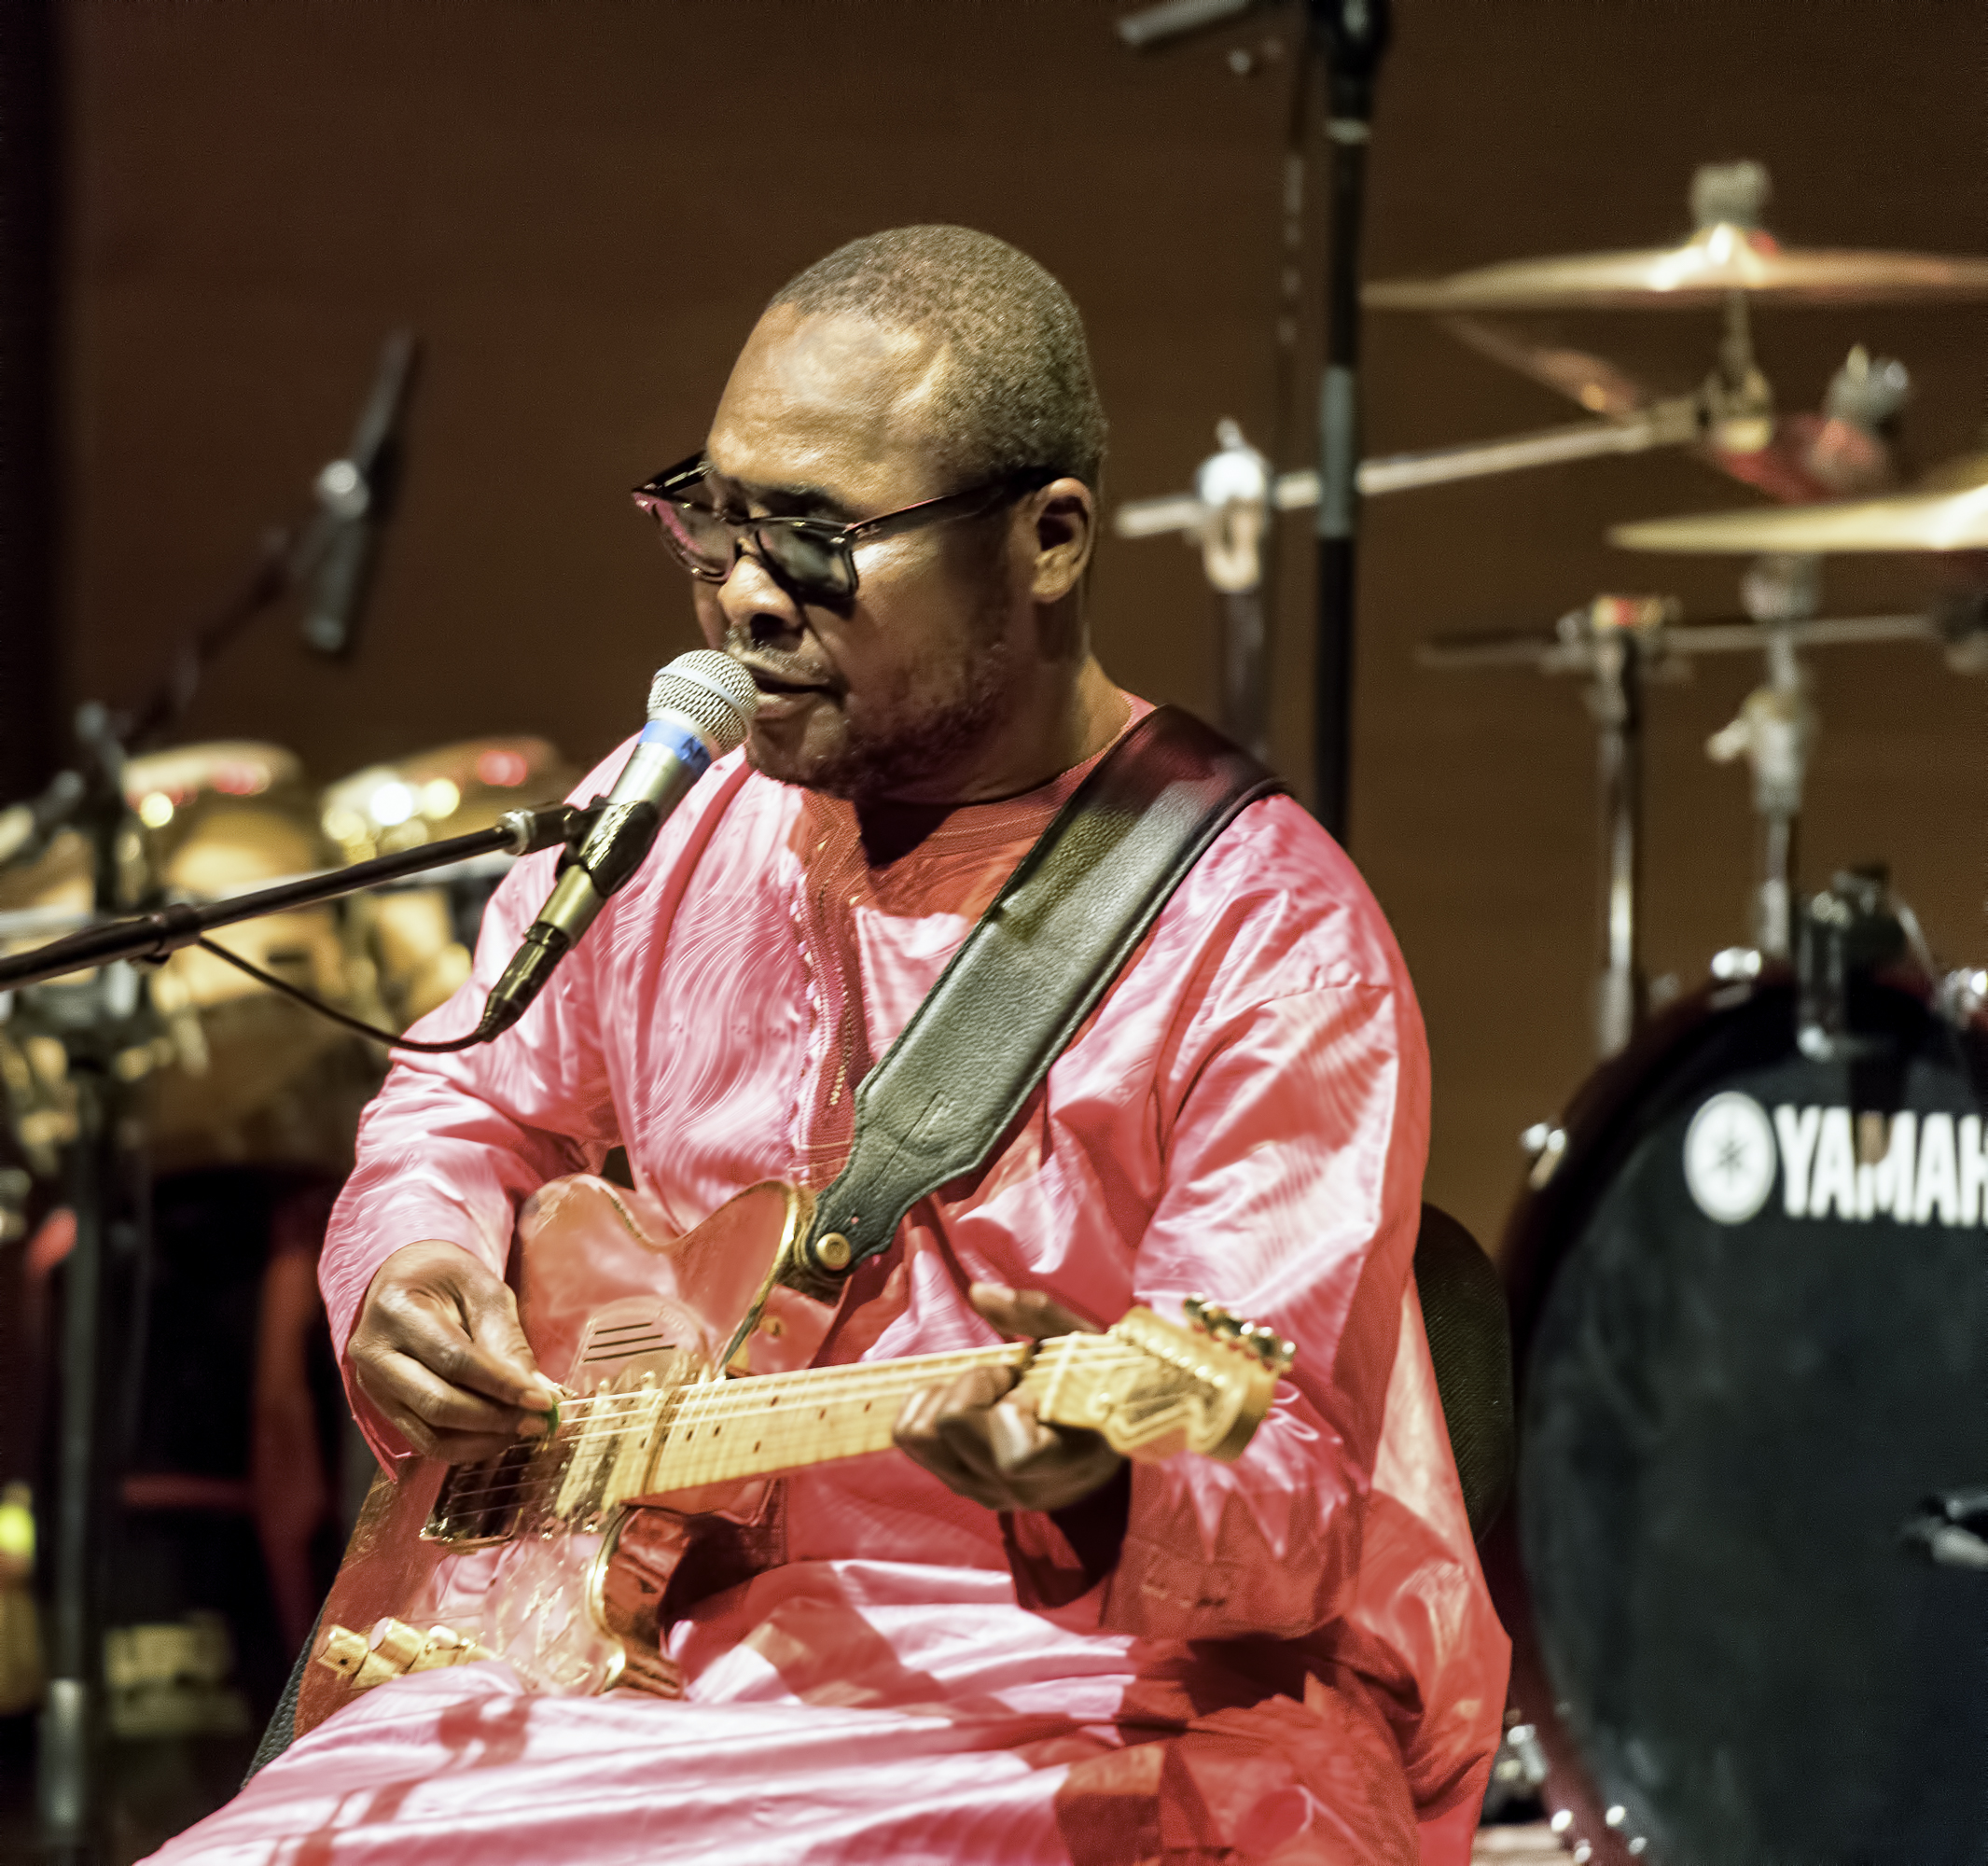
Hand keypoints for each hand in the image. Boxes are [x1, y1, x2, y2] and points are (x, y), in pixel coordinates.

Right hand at [349, 1241, 562, 1464]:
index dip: (501, 1385)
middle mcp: (374, 1352)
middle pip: (437, 1403)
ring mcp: (371, 1384)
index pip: (455, 1360)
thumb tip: (536, 1392)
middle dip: (494, 1418)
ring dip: (483, 1438)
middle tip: (538, 1421)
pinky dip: (465, 1446)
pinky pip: (423, 1439)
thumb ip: (507, 1341)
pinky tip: (496, 1435)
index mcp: (397, 1310)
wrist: (402, 1278)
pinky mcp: (380, 1406)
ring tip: (522, 1428)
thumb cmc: (447, 1279)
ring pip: (429, 1431)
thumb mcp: (484, 1291)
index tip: (542, 1401)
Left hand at [894, 1282, 1124, 1513]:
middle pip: (951, 1425)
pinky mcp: (956, 1482)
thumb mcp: (1081, 1345)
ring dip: (943, 1396)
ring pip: (917, 1434)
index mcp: (1061, 1463)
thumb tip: (978, 1293)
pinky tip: (966, 1404)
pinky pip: (909, 1440)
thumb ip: (1037, 1314)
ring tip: (982, 1393)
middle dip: (973, 1383)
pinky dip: (927, 1408)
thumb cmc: (1097, 1385)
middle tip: (1004, 1378)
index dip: (1008, 1405)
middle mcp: (1015, 1488)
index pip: (1014, 1455)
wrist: (1108, 1435)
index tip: (1029, 1386)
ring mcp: (981, 1490)